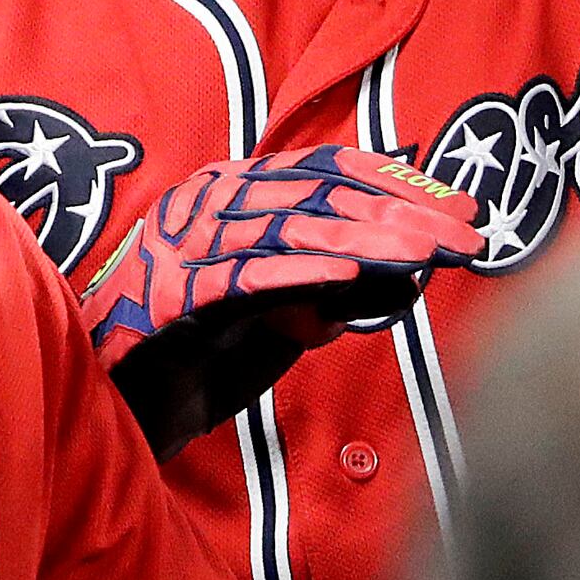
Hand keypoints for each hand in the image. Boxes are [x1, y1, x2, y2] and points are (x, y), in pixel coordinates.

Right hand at [86, 145, 483, 453]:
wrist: (113, 407)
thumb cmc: (194, 356)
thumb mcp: (274, 313)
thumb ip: (322, 288)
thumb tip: (392, 277)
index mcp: (230, 193)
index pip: (326, 172)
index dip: (397, 185)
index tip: (457, 206)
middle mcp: (206, 204)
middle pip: (320, 195)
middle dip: (402, 214)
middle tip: (466, 234)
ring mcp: (185, 247)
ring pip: (289, 228)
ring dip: (366, 238)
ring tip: (424, 251)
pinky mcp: (171, 296)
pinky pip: (244, 277)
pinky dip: (299, 273)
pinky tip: (350, 275)